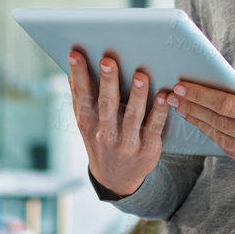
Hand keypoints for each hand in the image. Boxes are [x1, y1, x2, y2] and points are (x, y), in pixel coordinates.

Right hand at [65, 49, 170, 196]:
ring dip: (137, 96)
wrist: (116, 178)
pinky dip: (159, 111)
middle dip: (107, 82)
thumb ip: (79, 97)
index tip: (75, 54)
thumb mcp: (85, 123)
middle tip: (107, 60)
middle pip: (106, 104)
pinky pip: (154, 127)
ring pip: (132, 116)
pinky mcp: (147, 148)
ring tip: (140, 76)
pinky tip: (164, 96)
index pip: (82, 95)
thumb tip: (70, 69)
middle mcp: (105, 132)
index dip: (78, 75)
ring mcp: (127, 142)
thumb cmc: (101, 140)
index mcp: (88, 122)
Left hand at [170, 74, 234, 184]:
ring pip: (224, 141)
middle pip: (222, 123)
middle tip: (173, 96)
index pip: (229, 105)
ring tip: (184, 110)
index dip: (203, 96)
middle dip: (194, 108)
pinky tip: (206, 127)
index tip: (183, 86)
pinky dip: (218, 140)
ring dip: (201, 125)